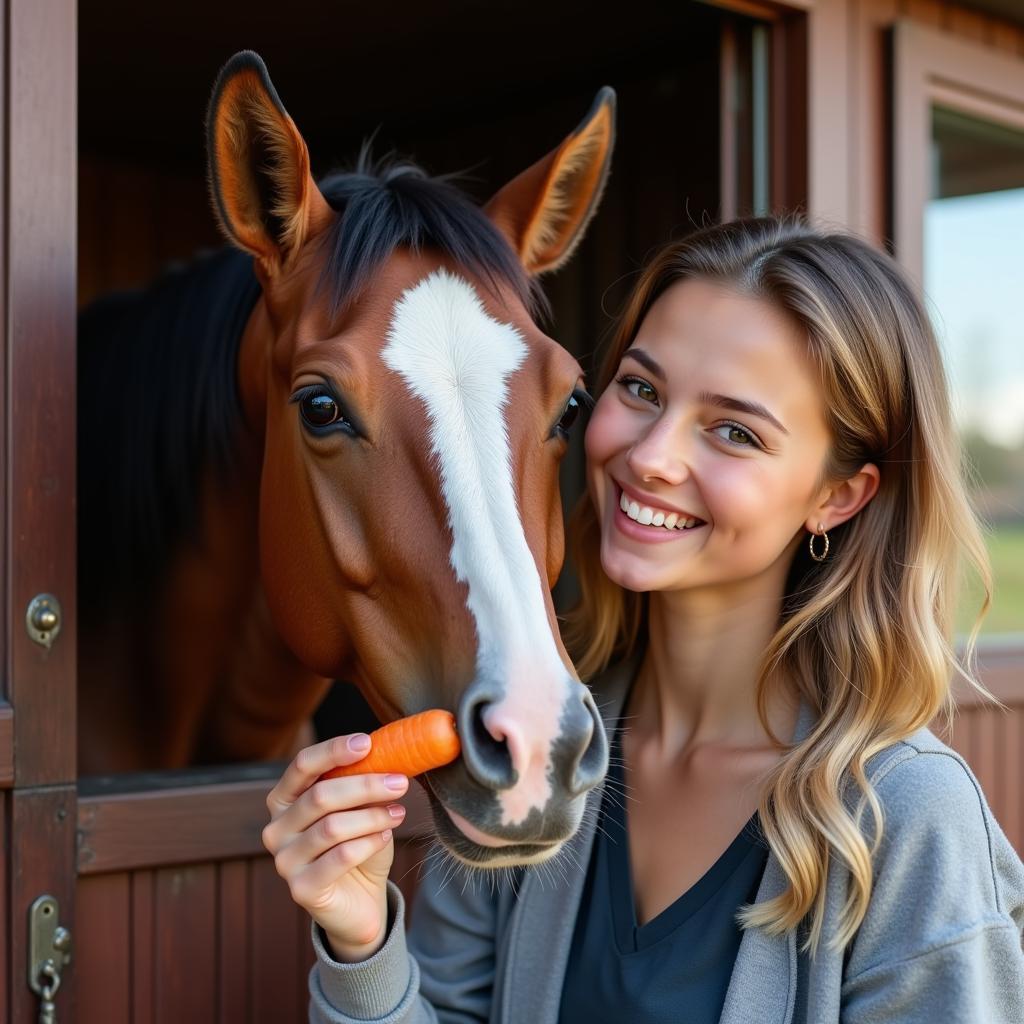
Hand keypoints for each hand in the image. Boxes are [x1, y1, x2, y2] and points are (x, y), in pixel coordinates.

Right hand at [263, 733, 408, 961]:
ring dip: (372, 816)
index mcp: (284, 799)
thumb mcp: (360, 807)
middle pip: (320, 796)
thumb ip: (362, 782)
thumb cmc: (358, 843)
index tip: (367, 743)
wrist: (360, 900)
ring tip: (398, 812)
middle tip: (399, 782)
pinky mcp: (301, 889)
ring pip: (332, 827)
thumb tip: (387, 753)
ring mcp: (284, 861)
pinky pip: (341, 856)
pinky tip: (386, 837)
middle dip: (366, 785)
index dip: (333, 750)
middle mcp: (276, 828)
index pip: (302, 765)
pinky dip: (370, 842)